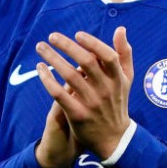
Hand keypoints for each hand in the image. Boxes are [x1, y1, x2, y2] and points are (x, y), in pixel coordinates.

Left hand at [35, 27, 132, 160]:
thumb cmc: (118, 102)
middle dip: (67, 46)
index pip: (107, 56)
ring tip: (40, 47)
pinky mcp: (77, 114)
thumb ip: (124, 53)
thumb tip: (120, 29)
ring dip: (53, 59)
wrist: (114, 138)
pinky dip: (48, 80)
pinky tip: (40, 70)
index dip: (93, 43)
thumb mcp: (127, 79)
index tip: (77, 34)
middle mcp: (105, 90)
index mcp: (118, 79)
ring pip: (69, 76)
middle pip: (86, 62)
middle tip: (52, 36)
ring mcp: (91, 103)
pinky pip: (59, 94)